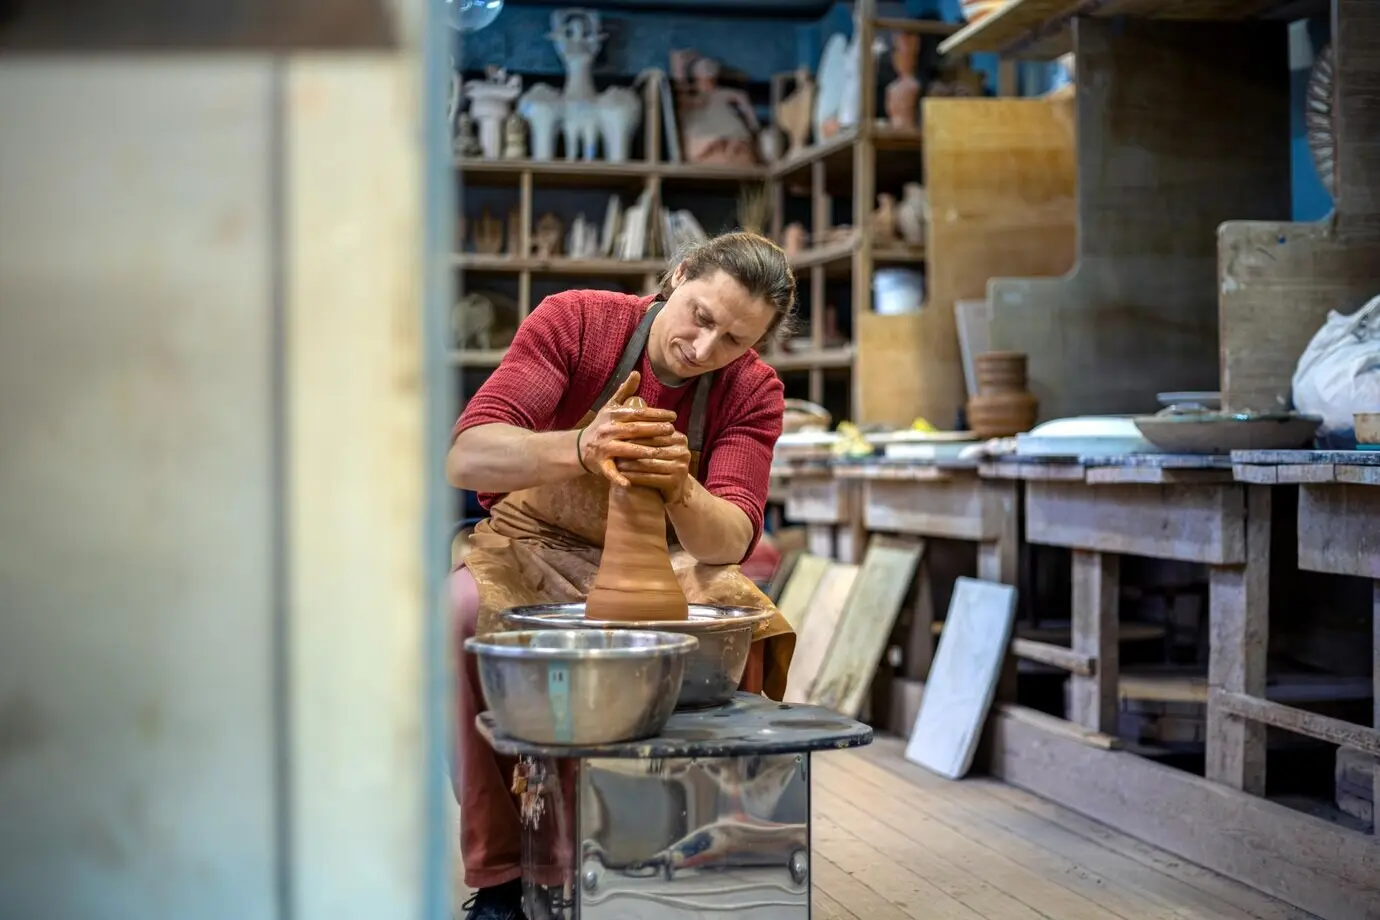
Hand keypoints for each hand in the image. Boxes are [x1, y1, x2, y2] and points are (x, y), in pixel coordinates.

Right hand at [576, 371, 681, 486]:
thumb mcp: (610, 407)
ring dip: (642, 452)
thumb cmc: (601, 425)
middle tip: (671, 430)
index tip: (673, 416)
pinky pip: (610, 472)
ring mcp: (604, 448)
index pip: (637, 413)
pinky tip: (630, 484)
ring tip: (660, 453)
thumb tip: (637, 372)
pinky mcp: (600, 464)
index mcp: (612, 416)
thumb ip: (625, 390)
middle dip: (653, 430)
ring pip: (625, 450)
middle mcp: (608, 431)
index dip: (655, 414)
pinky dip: (618, 478)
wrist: (579, 447)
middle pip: (633, 430)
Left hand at [616, 430, 692, 504]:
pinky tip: (623, 476)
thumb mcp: (659, 446)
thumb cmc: (661, 462)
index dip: (635, 435)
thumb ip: (649, 433)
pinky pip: (651, 478)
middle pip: (652, 449)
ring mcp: (681, 467)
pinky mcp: (676, 482)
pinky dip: (636, 477)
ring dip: (631, 464)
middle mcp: (683, 451)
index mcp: (679, 438)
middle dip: (632, 449)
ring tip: (616, 463)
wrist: (676, 487)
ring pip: (650, 464)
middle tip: (615, 449)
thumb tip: (626, 417)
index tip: (619, 436)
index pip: (654, 434)